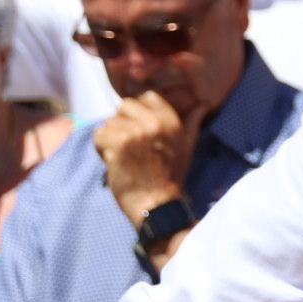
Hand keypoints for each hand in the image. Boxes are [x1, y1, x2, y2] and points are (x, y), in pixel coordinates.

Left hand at [93, 91, 204, 226]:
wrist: (157, 205)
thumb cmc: (170, 177)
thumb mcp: (187, 146)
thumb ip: (192, 122)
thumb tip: (203, 104)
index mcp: (171, 121)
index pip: (147, 96)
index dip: (137, 111)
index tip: (138, 129)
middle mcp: (154, 123)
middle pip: (124, 106)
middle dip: (121, 123)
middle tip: (128, 146)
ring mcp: (135, 132)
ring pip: (109, 122)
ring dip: (110, 138)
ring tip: (122, 156)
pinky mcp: (118, 144)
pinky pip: (99, 135)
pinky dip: (101, 149)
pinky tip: (114, 162)